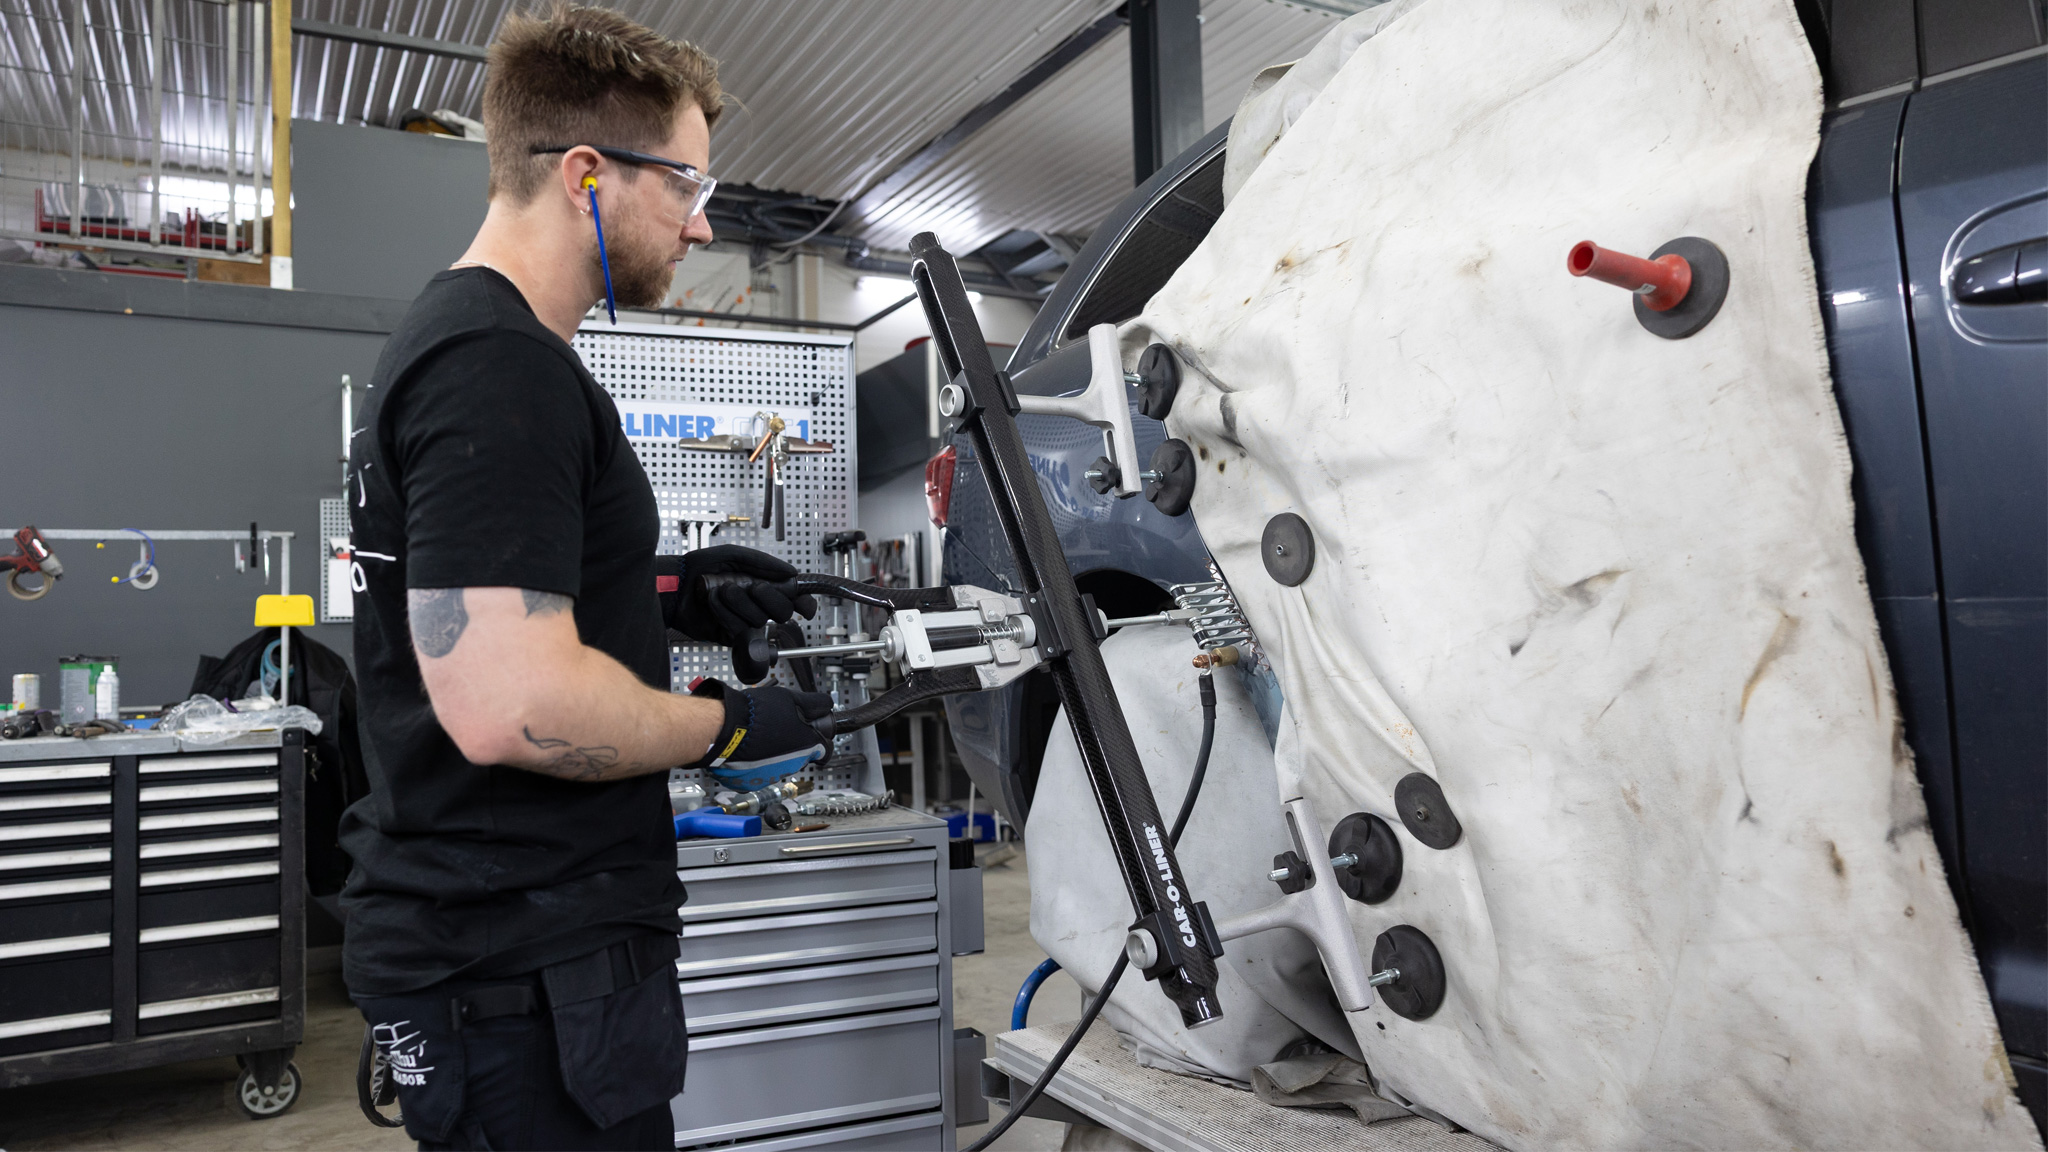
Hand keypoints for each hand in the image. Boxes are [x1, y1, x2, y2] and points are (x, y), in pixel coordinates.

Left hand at [656, 546, 817, 646]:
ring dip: (739, 602)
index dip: (804, 602)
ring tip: (720, 590)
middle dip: (769, 597)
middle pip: (783, 611)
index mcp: (764, 584)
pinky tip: (713, 602)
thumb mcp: (732, 554)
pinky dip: (725, 614)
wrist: (675, 585)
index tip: (804, 605)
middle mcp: (758, 604)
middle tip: (753, 587)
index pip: (793, 598)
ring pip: (760, 619)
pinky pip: (740, 630)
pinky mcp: (731, 635)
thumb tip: (792, 572)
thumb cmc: (700, 566)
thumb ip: (763, 562)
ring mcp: (745, 621)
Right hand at [685, 679, 832, 789]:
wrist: (725, 728)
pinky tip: (751, 748)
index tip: (812, 733)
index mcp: (807, 745)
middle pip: (802, 757)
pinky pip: (762, 771)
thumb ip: (814, 705)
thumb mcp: (792, 698)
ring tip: (762, 737)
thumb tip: (825, 705)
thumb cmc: (756, 713)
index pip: (825, 750)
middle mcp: (794, 765)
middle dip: (795, 745)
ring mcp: (774, 775)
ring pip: (782, 764)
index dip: (819, 739)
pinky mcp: (755, 781)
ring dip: (776, 753)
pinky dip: (759, 762)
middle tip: (780, 729)